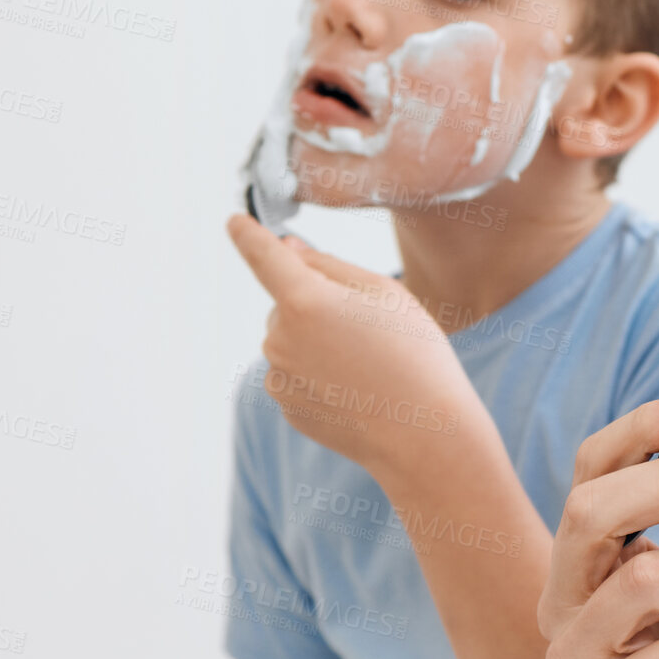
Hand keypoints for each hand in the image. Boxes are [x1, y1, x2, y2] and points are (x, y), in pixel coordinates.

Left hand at [225, 212, 483, 485]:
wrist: (423, 436)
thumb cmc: (415, 357)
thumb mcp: (386, 294)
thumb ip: (330, 266)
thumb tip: (289, 251)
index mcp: (304, 301)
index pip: (264, 255)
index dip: (249, 235)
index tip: (236, 222)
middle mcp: (279, 338)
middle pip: (288, 304)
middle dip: (319, 306)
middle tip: (370, 331)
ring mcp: (279, 377)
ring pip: (291, 340)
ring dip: (320, 342)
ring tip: (369, 366)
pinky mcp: (286, 406)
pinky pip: (297, 374)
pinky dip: (321, 375)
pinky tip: (358, 390)